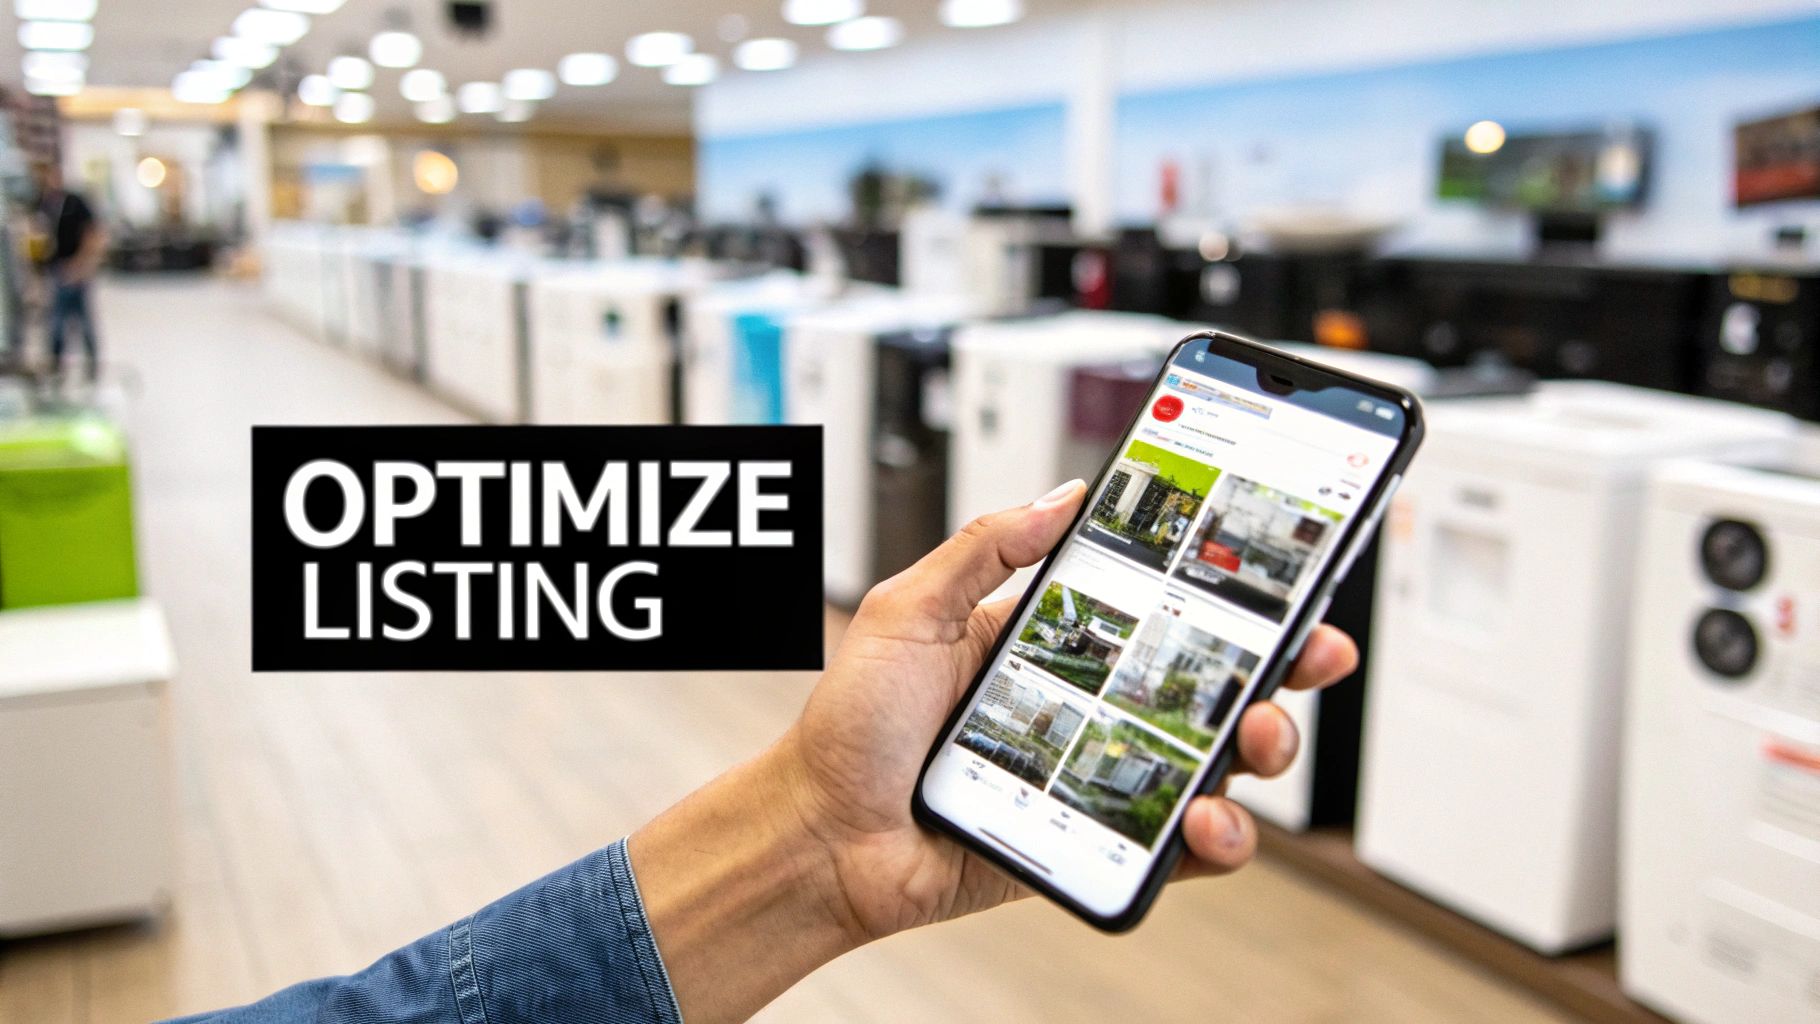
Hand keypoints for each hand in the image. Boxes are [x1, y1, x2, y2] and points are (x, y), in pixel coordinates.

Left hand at [632, 481, 1358, 1022]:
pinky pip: (1176, 843)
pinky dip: (1215, 835)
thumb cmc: (851, 728)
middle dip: (1279, 663)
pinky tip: (1210, 818)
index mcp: (1049, 642)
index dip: (1224, 590)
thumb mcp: (907, 609)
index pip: (1158, 606)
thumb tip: (1063, 493)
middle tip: (1311, 651)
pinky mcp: (1095, 841)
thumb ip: (985, 547)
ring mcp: (1096, 773)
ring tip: (1257, 737)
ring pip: (1211, 760)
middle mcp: (1086, 706)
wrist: (822, 837)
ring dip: (1260, 746)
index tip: (1282, 569)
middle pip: (1207, 681)